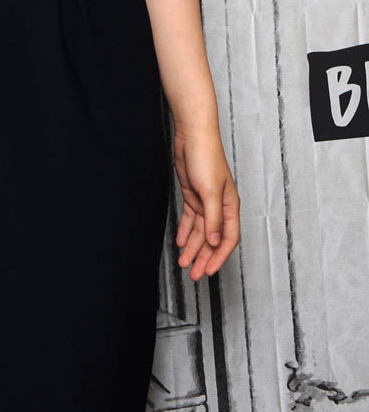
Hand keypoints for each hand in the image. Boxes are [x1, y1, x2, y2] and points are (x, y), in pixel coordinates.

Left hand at [172, 122, 239, 280]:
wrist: (192, 136)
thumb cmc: (207, 157)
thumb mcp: (210, 191)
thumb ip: (213, 218)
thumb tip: (216, 242)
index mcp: (229, 206)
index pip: (228, 238)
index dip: (219, 257)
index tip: (209, 271)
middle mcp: (219, 207)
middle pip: (213, 239)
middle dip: (204, 258)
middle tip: (194, 275)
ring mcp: (205, 202)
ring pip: (200, 232)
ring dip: (193, 248)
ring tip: (184, 263)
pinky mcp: (193, 196)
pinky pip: (190, 220)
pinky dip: (186, 232)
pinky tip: (181, 242)